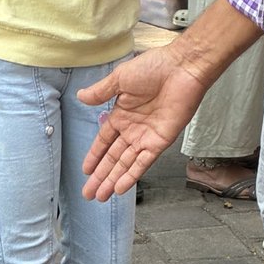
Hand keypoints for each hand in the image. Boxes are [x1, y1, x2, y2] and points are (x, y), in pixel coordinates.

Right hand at [78, 47, 206, 199]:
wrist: (183, 67)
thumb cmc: (154, 67)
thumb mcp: (120, 78)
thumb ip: (100, 92)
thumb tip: (80, 97)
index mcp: (122, 115)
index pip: (104, 141)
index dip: (95, 156)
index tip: (85, 171)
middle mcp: (133, 130)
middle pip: (113, 158)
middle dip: (100, 176)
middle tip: (88, 193)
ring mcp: (146, 137)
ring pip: (126, 164)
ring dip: (113, 180)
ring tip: (101, 197)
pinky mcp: (160, 141)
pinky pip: (143, 162)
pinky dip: (132, 175)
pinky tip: (120, 188)